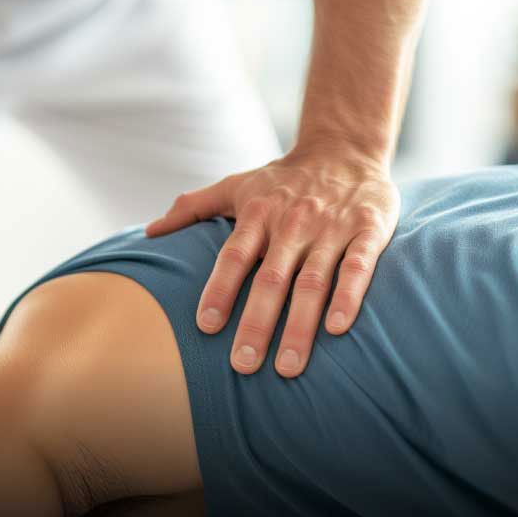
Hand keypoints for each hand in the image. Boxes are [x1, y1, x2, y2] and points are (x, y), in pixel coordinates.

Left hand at [145, 148, 400, 376]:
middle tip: (242, 365)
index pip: (233, 256)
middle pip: (271, 279)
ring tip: (287, 367)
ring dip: (299, 326)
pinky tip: (337, 329)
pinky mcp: (368, 229)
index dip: (219, 290)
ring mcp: (330, 228)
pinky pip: (358, 267)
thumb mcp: (235, 185)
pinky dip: (348, 296)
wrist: (343, 148)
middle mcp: (291, 223)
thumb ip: (192, 207)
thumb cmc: (282, 179)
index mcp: (257, 214)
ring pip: (312, 282)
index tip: (205, 327)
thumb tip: (149, 233)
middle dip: (255, 324)